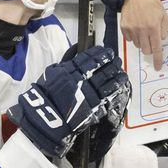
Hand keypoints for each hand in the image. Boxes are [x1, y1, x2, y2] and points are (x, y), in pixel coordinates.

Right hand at [9, 46, 128, 157]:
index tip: (106, 51)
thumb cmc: (46, 95)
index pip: (90, 58)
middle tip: (116, 60)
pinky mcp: (94, 108)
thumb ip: (65, 61)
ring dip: (117, 76)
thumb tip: (76, 50)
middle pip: (103, 69)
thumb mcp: (52, 72)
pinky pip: (109, 97)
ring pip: (109, 82)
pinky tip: (120, 86)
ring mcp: (90, 95)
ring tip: (121, 72)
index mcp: (71, 71)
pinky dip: (117, 90)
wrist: (45, 118)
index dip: (100, 54)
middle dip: (112, 63)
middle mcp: (82, 81)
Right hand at [121, 0, 167, 69]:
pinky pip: (130, 40)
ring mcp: (132, 29)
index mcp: (153, 27)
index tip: (157, 66)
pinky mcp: (124, 28)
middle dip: (150, 48)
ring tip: (143, 30)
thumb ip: (164, 29)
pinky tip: (136, 27)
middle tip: (151, 40)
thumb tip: (161, 40)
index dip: (157, 59)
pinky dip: (134, 37)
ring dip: (142, 42)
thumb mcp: (163, 14)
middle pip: (146, 50)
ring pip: (138, 45)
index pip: (156, 48)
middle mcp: (142, 30)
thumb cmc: (151, 3)